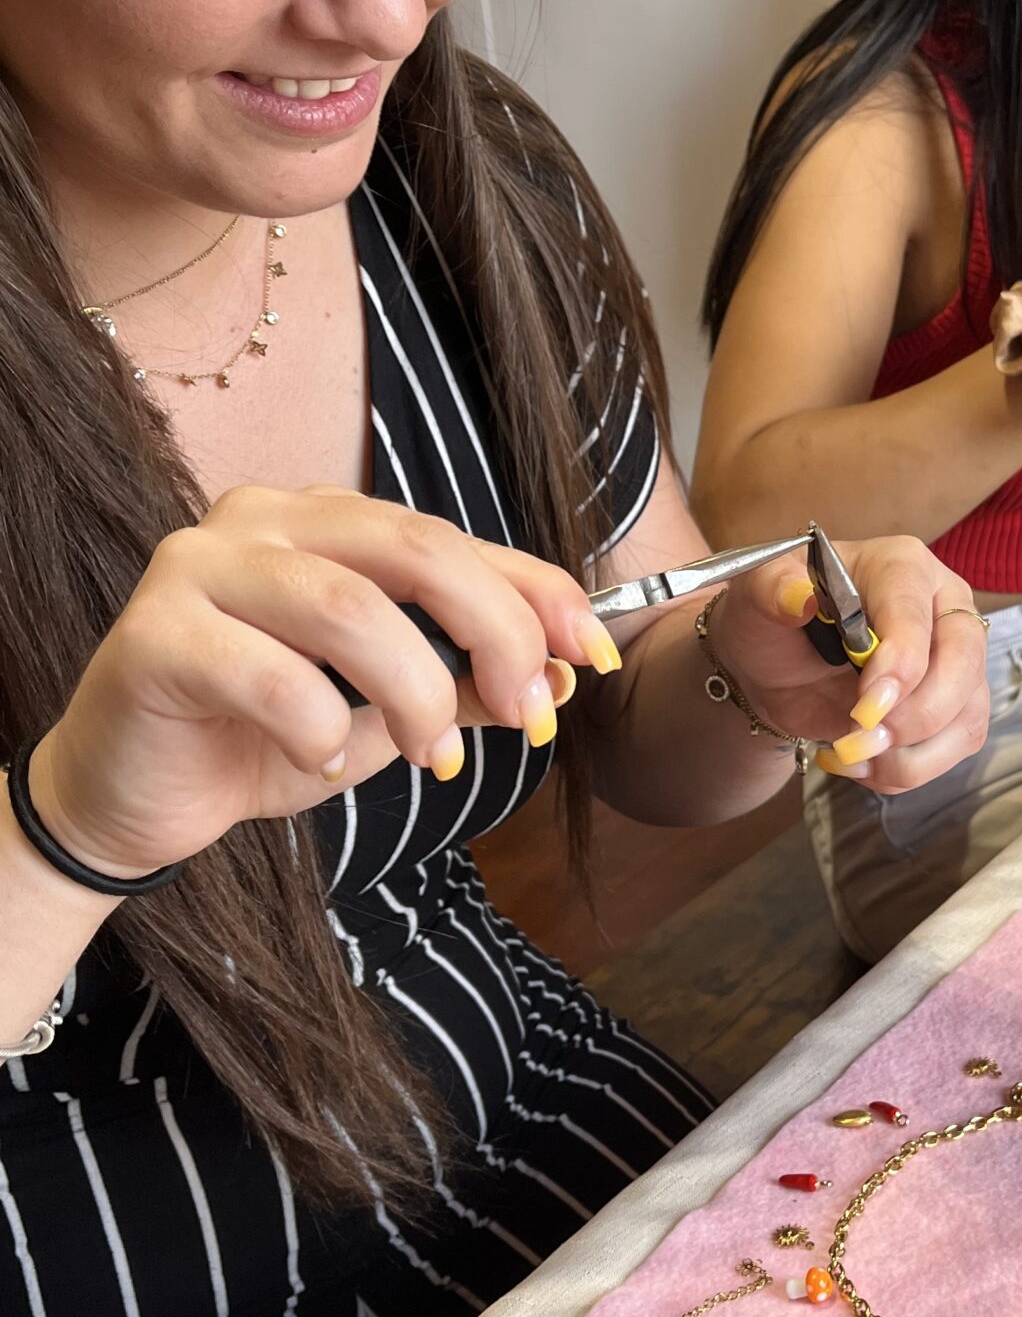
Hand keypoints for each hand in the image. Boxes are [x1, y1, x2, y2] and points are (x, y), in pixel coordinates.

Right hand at [28, 486, 611, 879]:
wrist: (134, 796)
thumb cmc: (264, 736)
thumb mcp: (390, 711)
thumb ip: (468, 681)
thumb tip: (562, 674)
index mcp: (326, 519)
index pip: (456, 538)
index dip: (538, 595)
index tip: (593, 659)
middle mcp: (261, 519)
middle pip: (415, 549)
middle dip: (494, 634)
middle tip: (526, 712)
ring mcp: (198, 567)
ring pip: (347, 607)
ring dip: (415, 693)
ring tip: (433, 756)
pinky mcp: (153, 636)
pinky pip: (271, 674)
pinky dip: (320, 728)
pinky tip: (321, 757)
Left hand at [700, 536, 989, 792]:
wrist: (777, 668)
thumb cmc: (775, 620)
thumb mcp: (757, 597)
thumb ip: (770, 590)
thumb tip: (798, 597)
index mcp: (902, 568)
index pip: (918, 618)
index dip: (901, 667)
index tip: (864, 708)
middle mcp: (943, 607)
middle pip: (963, 666)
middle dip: (916, 715)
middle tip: (859, 737)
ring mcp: (957, 658)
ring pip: (967, 714)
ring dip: (911, 753)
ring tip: (851, 753)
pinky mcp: (956, 704)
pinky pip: (957, 746)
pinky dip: (909, 770)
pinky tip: (864, 764)